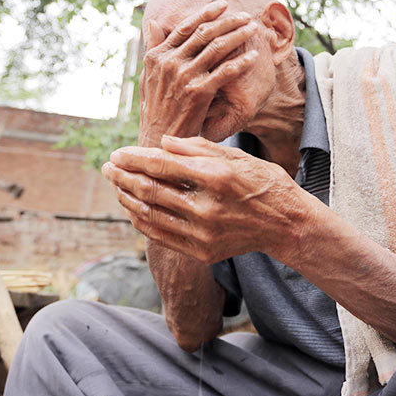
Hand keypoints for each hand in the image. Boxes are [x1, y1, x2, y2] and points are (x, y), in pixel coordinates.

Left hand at [102, 135, 312, 263]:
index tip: (117, 154)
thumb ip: (197, 149)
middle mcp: (208, 208)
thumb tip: (162, 143)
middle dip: (123, 177)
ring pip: (150, 214)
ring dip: (127, 198)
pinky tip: (132, 208)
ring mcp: (203, 234)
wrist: (287, 225)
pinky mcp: (202, 252)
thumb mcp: (237, 157)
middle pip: (150, 190)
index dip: (134, 159)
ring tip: (116, 186)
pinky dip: (141, 220)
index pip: (162, 166)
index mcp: (217, 178)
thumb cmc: (263, 183)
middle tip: (108, 168)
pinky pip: (160, 235)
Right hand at [138, 0, 258, 146]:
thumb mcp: (148, 76)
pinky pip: (225, 72)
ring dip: (238, 35)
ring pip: (217, 48)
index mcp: (157, 56)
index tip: (222, 4)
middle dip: (227, 21)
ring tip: (252, 29)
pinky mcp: (198, 92)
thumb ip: (153, 48)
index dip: (205, 13)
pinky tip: (254, 56)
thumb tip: (154, 22)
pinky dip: (241, 62)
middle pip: (204, 34)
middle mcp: (169, 63)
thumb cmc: (156, 109)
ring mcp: (184, 77)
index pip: (185, 27)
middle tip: (245, 14)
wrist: (159, 140)